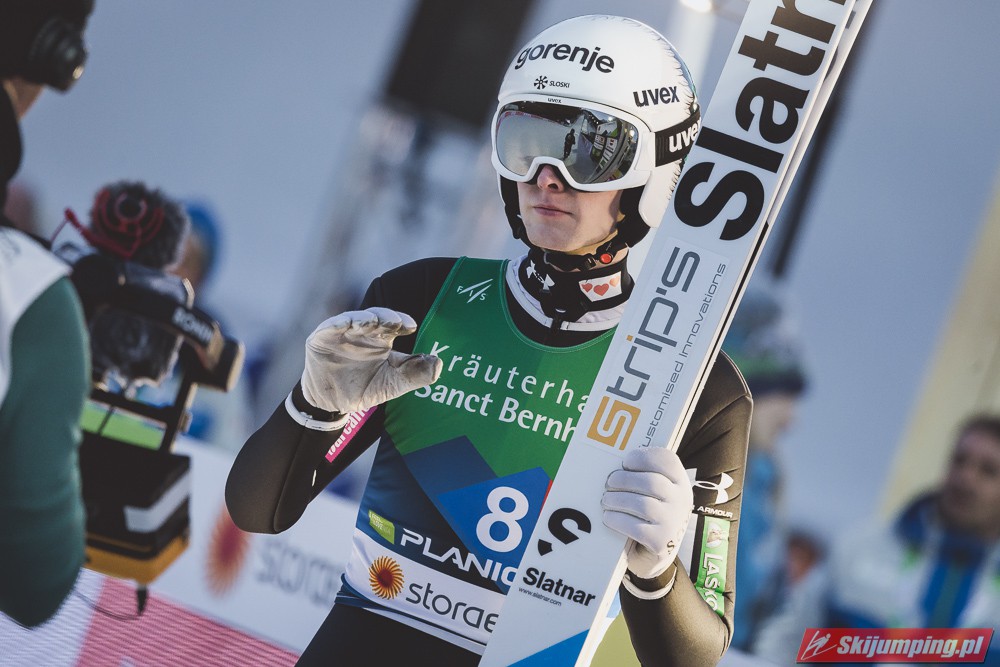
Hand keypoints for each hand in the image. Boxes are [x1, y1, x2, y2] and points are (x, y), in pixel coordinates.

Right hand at [300, 307, 441, 413]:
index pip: (394, 324)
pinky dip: (338, 323)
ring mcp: (342, 332)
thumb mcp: (392, 385)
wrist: (331, 403)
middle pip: (376, 317)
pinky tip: (346, 324)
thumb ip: (414, 376)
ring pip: (354, 319)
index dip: (402, 322)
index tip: (412, 327)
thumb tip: (439, 364)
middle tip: (395, 323)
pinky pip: (330, 327)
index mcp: (381, 338)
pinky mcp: (321, 338)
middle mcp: (363, 331)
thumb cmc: (363, 389)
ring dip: (364, 318)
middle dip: (386, 317)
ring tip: (372, 322)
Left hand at [602, 446, 693, 579]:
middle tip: (609, 483)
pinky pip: (635, 527)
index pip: (668, 461)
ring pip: (642, 505)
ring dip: (617, 500)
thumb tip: (614, 465)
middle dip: (624, 480)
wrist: (656, 554)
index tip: (626, 462)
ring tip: (606, 500)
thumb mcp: (654, 493)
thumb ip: (641, 477)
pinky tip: (609, 517)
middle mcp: (682, 501)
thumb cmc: (649, 516)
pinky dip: (617, 520)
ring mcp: (673, 523)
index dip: (644, 457)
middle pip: (651, 482)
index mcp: (680, 482)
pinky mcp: (661, 542)